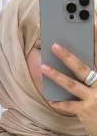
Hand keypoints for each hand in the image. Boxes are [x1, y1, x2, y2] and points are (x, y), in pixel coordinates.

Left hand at [40, 20, 96, 135]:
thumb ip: (95, 73)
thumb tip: (82, 61)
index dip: (96, 38)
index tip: (92, 23)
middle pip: (83, 66)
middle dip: (68, 55)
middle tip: (54, 45)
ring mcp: (94, 98)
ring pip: (72, 85)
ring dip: (56, 75)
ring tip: (43, 68)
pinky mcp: (86, 112)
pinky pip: (69, 106)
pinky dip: (59, 103)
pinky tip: (50, 99)